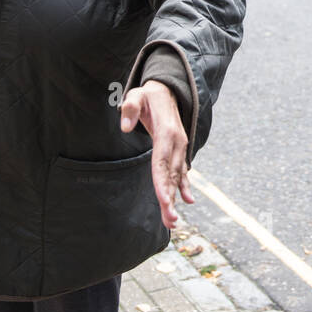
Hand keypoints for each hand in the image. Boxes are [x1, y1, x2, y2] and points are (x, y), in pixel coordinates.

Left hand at [119, 80, 190, 228]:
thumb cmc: (148, 95)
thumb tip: (125, 127)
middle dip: (170, 198)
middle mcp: (177, 142)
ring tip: (172, 221)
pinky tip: (186, 202)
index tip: (163, 200)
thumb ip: (130, 109)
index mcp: (167, 132)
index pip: (162, 161)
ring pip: (177, 177)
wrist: (167, 90)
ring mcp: (180, 147)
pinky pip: (181, 171)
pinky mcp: (178, 150)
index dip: (162, 182)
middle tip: (169, 221)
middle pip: (171, 175)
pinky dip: (184, 187)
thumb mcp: (136, 96)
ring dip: (175, 199)